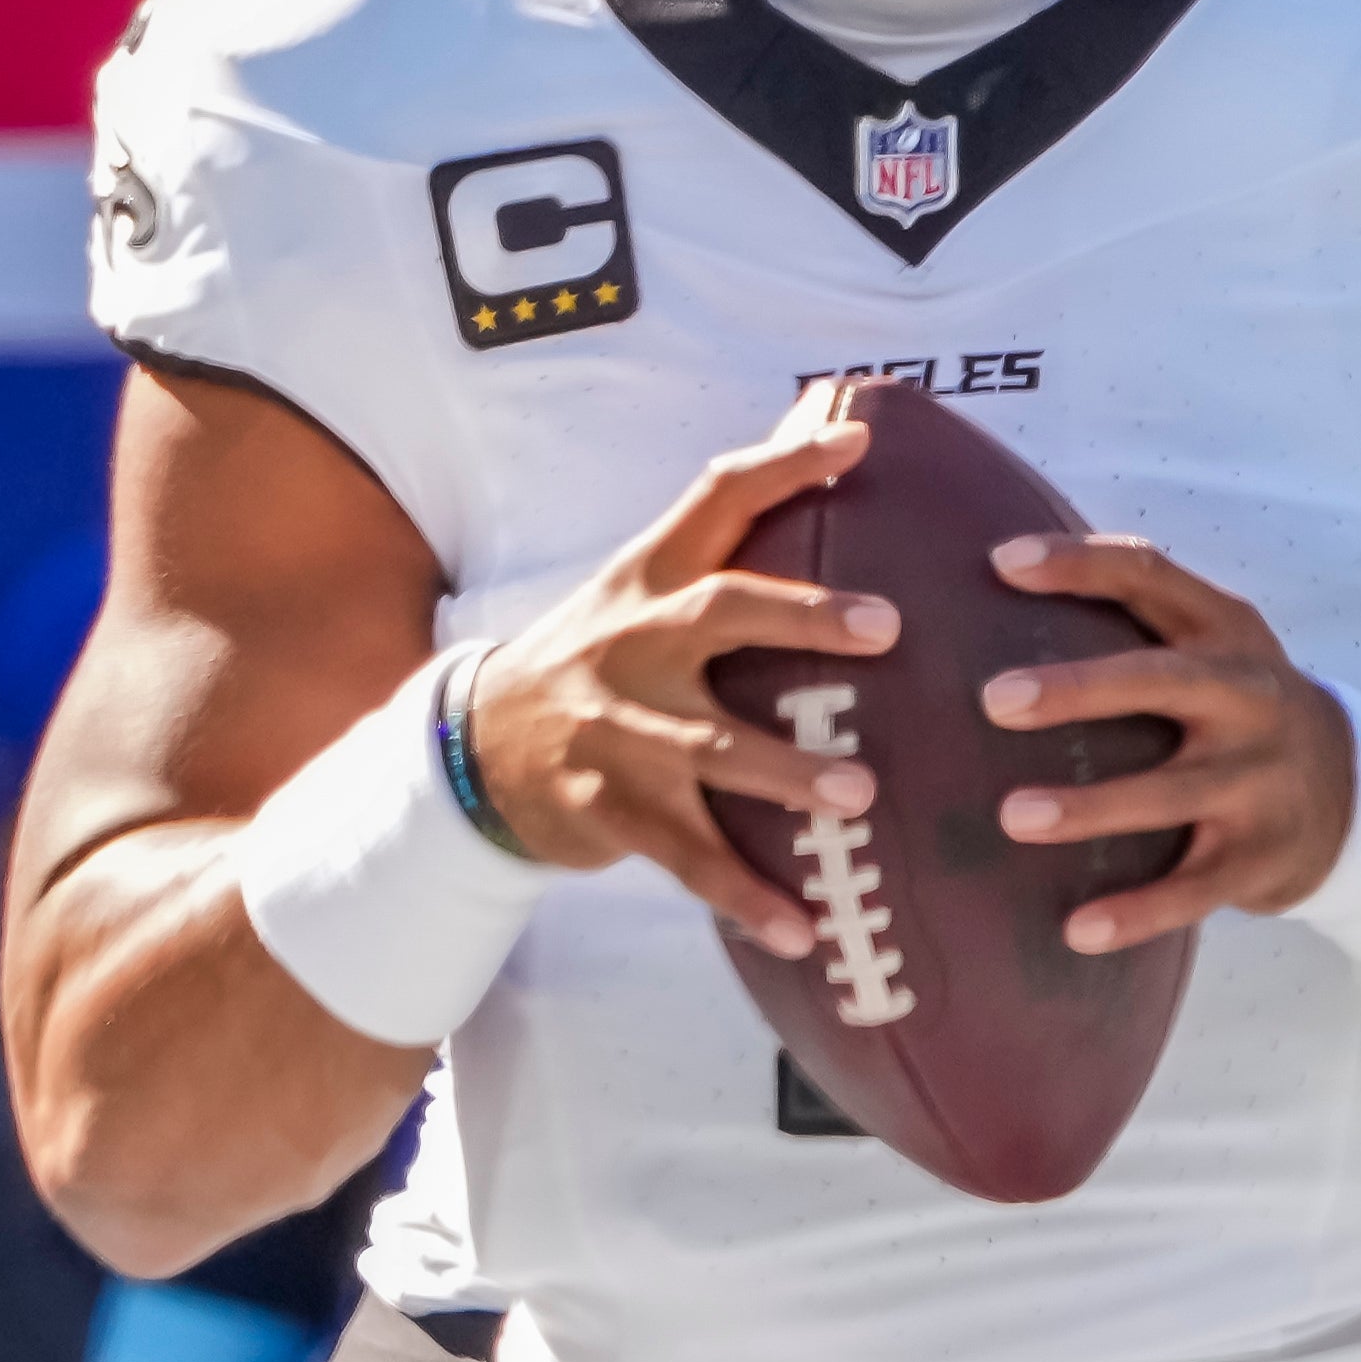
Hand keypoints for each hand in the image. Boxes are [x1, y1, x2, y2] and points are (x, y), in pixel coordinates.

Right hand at [467, 419, 899, 956]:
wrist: (471, 750)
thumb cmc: (598, 655)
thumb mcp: (641, 583)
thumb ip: (728, 531)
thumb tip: (831, 433)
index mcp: (649, 576)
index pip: (718, 496)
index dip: (785, 462)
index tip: (858, 440)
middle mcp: (633, 641)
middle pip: (719, 612)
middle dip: (803, 618)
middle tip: (889, 630)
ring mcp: (615, 727)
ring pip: (708, 749)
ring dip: (786, 773)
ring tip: (862, 795)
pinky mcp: (606, 808)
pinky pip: (684, 858)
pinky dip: (743, 895)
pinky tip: (803, 928)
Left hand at [978, 536, 1357, 947]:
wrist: (1357, 794)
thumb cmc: (1241, 710)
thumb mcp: (1217, 649)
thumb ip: (1139, 622)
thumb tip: (1000, 580)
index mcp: (1227, 634)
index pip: (1153, 578)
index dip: (1081, 564)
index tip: (1003, 563)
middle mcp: (1249, 699)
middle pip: (1163, 682)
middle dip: (1081, 689)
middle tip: (994, 700)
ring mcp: (1259, 781)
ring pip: (1172, 794)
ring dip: (1093, 807)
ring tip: (1013, 816)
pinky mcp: (1260, 857)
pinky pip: (1193, 890)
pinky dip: (1137, 912)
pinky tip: (1078, 931)